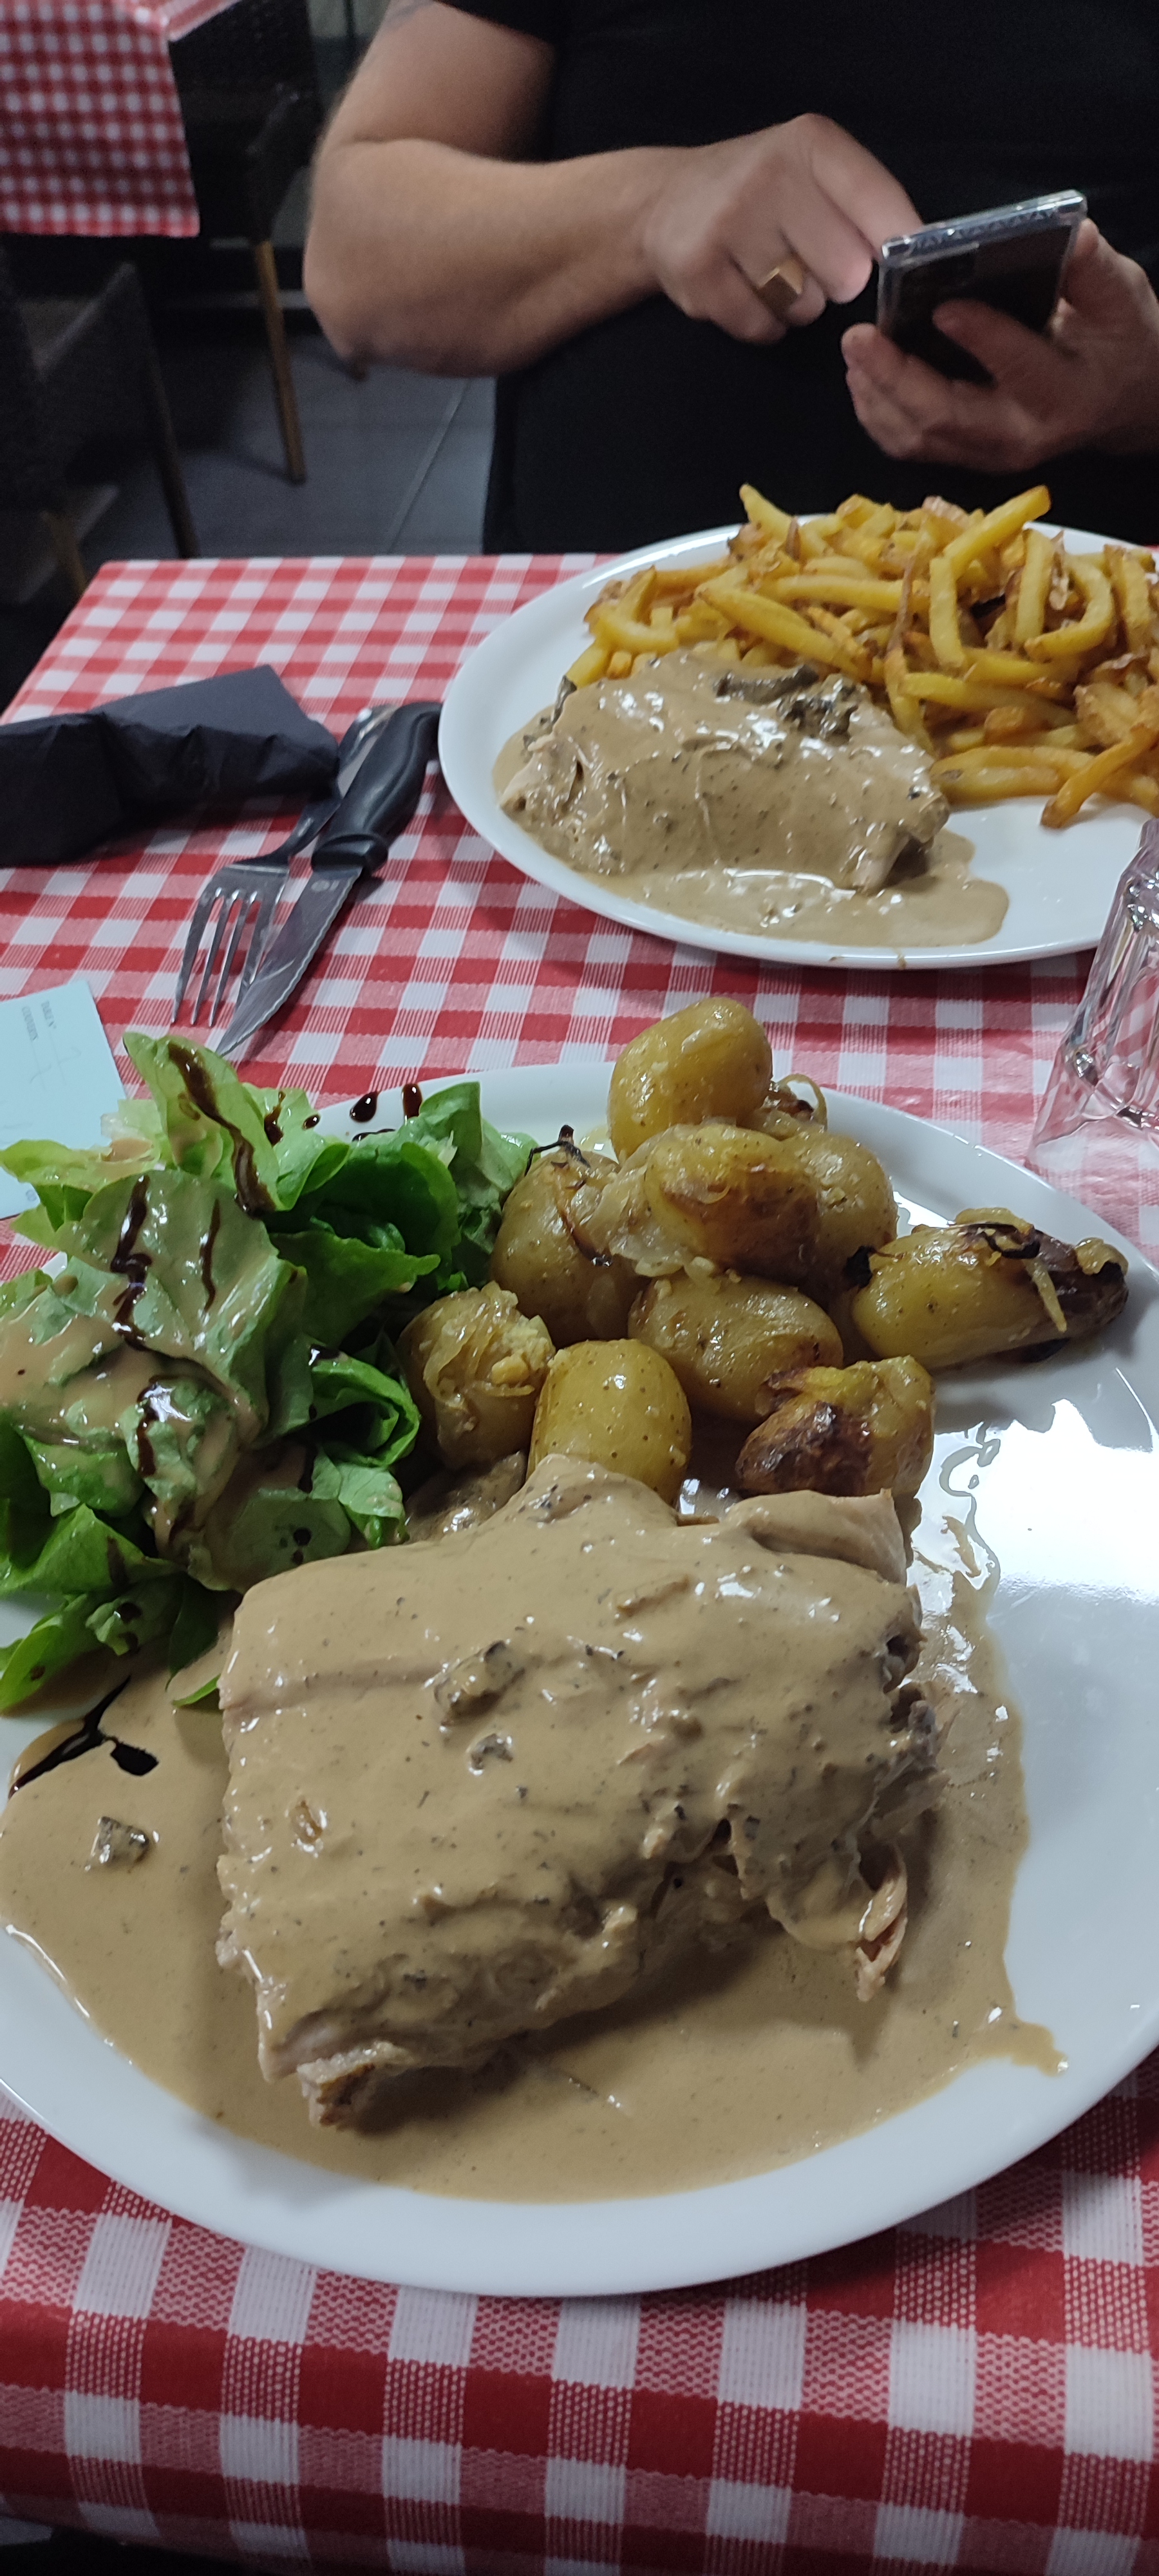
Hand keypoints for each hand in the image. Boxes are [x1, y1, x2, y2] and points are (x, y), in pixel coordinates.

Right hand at [641, 114, 918, 346]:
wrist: (662, 202)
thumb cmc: (759, 191)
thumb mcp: (812, 171)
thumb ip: (864, 204)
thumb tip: (920, 258)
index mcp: (811, 145)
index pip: (879, 204)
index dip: (900, 246)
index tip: (906, 266)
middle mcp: (770, 176)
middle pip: (848, 273)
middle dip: (834, 281)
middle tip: (805, 260)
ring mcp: (729, 224)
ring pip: (805, 307)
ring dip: (796, 305)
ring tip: (768, 271)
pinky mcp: (699, 272)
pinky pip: (763, 329)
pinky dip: (761, 323)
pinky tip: (742, 290)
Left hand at [841, 220, 1158, 469]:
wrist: (1120, 401)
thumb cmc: (1118, 340)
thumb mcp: (1120, 298)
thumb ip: (1094, 270)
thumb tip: (1075, 234)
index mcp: (1064, 393)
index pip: (1019, 366)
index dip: (981, 338)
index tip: (943, 306)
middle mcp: (1022, 434)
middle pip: (948, 417)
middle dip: (897, 379)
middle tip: (859, 337)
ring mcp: (989, 452)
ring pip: (921, 437)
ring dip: (878, 398)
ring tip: (854, 352)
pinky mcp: (966, 454)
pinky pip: (913, 444)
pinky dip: (879, 415)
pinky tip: (861, 379)